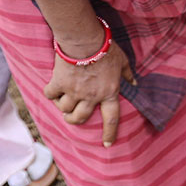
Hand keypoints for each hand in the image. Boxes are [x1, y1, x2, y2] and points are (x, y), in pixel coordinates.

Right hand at [44, 31, 134, 147]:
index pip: (112, 119)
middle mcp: (91, 96)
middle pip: (81, 118)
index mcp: (109, 92)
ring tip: (62, 98)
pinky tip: (52, 88)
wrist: (85, 40)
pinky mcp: (59, 83)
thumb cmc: (106, 48)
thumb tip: (135, 82)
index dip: (110, 133)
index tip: (107, 145)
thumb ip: (127, 73)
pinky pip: (50, 95)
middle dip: (74, 120)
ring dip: (62, 106)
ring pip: (65, 109)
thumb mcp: (122, 60)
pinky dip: (50, 93)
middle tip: (71, 116)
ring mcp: (74, 91)